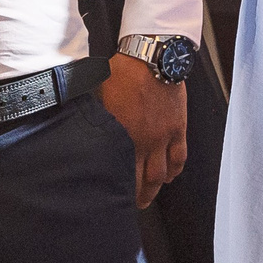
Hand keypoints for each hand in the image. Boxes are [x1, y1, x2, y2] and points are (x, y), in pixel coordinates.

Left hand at [99, 53, 187, 207]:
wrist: (152, 58)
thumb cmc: (123, 72)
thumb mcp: (100, 95)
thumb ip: (97, 117)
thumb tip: (83, 126)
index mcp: (123, 135)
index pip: (122, 172)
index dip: (119, 189)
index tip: (114, 197)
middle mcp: (145, 141)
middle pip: (144, 179)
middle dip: (139, 197)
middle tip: (134, 205)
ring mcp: (164, 136)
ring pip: (162, 173)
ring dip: (156, 188)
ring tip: (150, 196)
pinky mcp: (178, 127)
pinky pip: (179, 156)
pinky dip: (175, 170)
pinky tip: (170, 176)